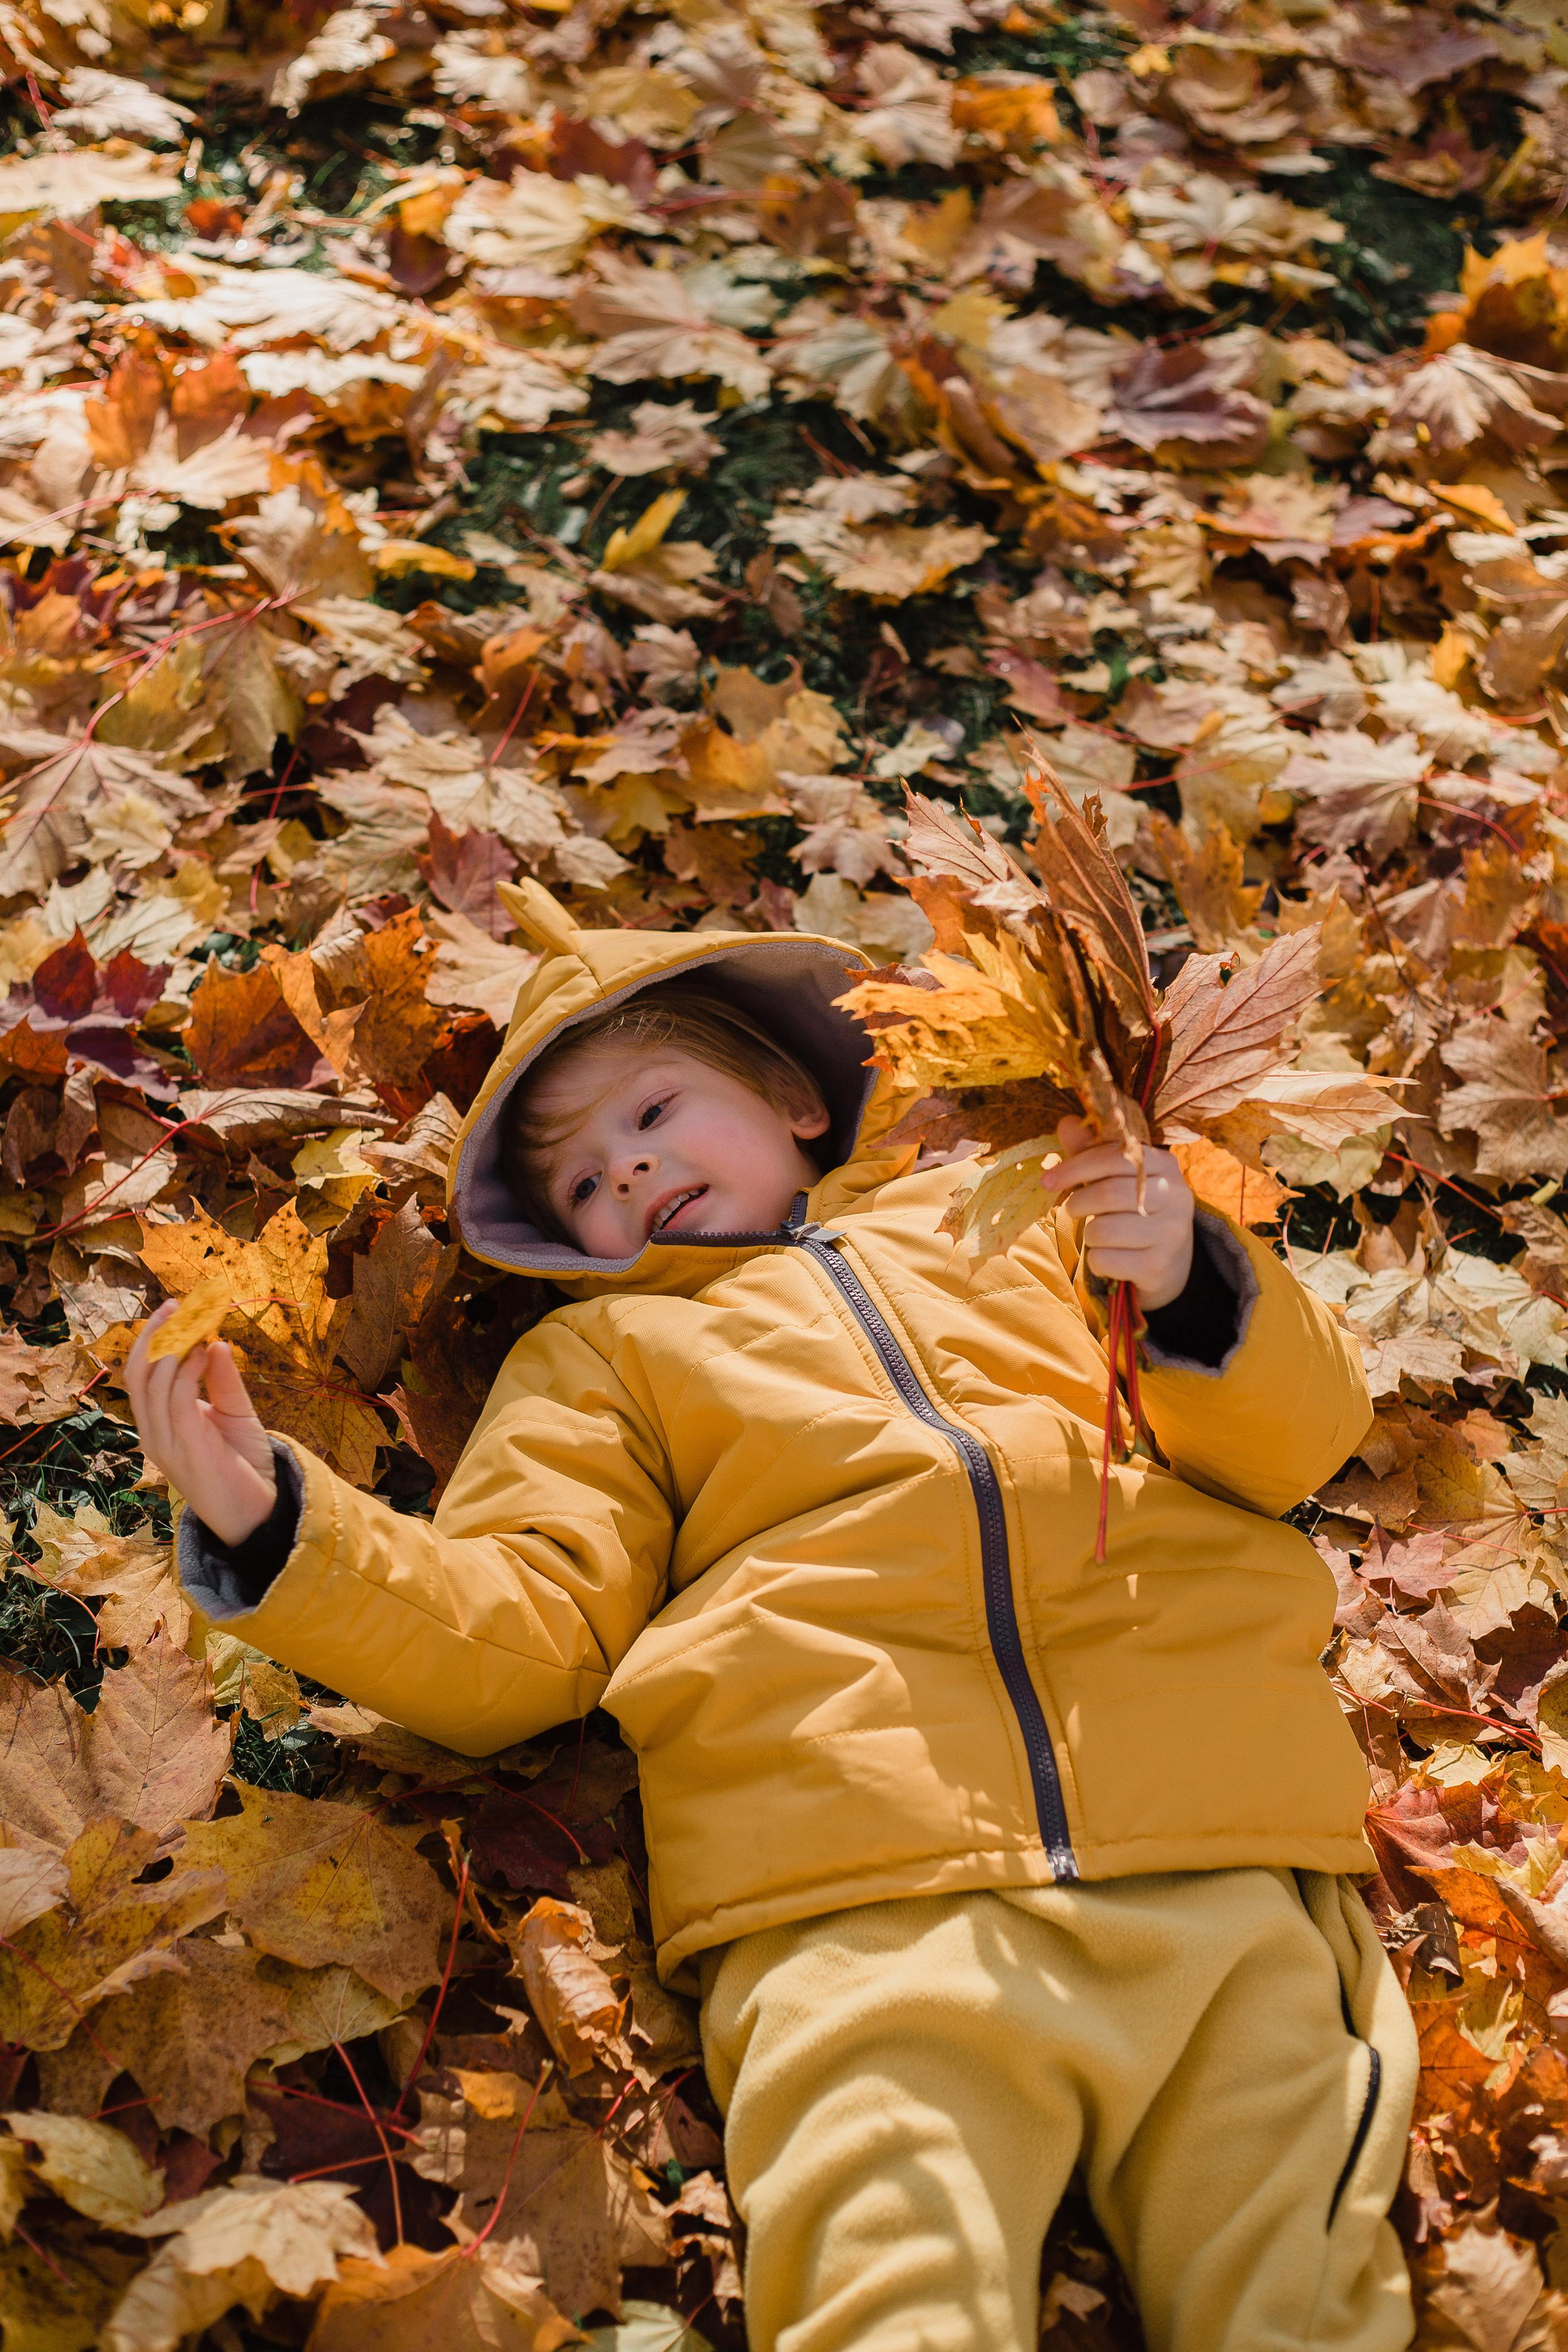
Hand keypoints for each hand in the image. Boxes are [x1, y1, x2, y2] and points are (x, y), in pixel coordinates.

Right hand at [127, 1306, 276, 1546]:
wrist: (261, 1514)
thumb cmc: (246, 1467)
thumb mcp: (236, 1414)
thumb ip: (223, 1382)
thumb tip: (215, 1342)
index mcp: (161, 1424)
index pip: (141, 1376)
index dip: (152, 1340)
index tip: (174, 1310)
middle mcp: (154, 1433)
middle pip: (137, 1375)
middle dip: (153, 1336)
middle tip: (176, 1305)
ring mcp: (165, 1444)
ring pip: (151, 1385)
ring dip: (171, 1347)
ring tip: (195, 1322)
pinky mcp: (185, 1450)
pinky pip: (176, 1402)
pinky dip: (187, 1371)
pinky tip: (207, 1352)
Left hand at [1041, 1115, 1194, 1311]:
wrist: (1170, 1261)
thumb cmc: (1134, 1210)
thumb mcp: (1118, 1177)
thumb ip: (1092, 1150)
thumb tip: (1066, 1123)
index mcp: (1165, 1164)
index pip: (1115, 1157)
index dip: (1075, 1167)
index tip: (1048, 1180)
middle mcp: (1175, 1196)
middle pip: (1108, 1194)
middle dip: (1078, 1202)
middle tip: (1071, 1208)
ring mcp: (1170, 1233)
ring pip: (1103, 1230)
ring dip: (1088, 1234)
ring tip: (1098, 1233)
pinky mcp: (1158, 1266)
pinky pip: (1105, 1260)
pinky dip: (1096, 1260)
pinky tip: (1109, 1256)